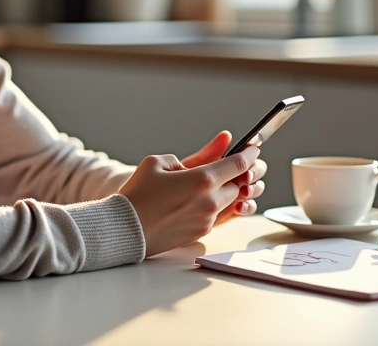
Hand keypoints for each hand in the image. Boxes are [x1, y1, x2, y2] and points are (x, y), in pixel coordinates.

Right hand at [119, 140, 260, 256]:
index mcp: (201, 180)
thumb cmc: (138, 193)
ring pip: (232, 203)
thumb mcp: (160, 163)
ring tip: (216, 184)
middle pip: (239, 186)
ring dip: (229, 192)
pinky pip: (219, 217)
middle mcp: (210, 202)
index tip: (253, 149)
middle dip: (238, 176)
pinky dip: (217, 206)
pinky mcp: (201, 233)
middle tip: (233, 167)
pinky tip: (203, 200)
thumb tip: (222, 143)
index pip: (238, 165)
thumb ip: (196, 155)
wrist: (124, 228)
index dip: (249, 155)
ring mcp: (207, 220)